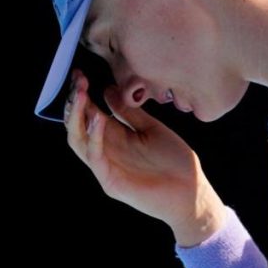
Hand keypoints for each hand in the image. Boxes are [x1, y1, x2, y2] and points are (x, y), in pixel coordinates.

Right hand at [64, 69, 224, 245]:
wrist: (192, 193)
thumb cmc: (175, 162)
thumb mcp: (151, 129)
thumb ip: (129, 112)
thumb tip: (107, 89)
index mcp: (114, 138)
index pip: (88, 113)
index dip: (81, 95)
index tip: (79, 74)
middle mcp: (106, 151)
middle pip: (77, 126)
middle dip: (75, 102)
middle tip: (79, 82)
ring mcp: (106, 167)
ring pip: (78, 141)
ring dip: (78, 117)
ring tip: (82, 95)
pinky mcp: (111, 181)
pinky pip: (96, 157)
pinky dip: (94, 137)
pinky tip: (98, 119)